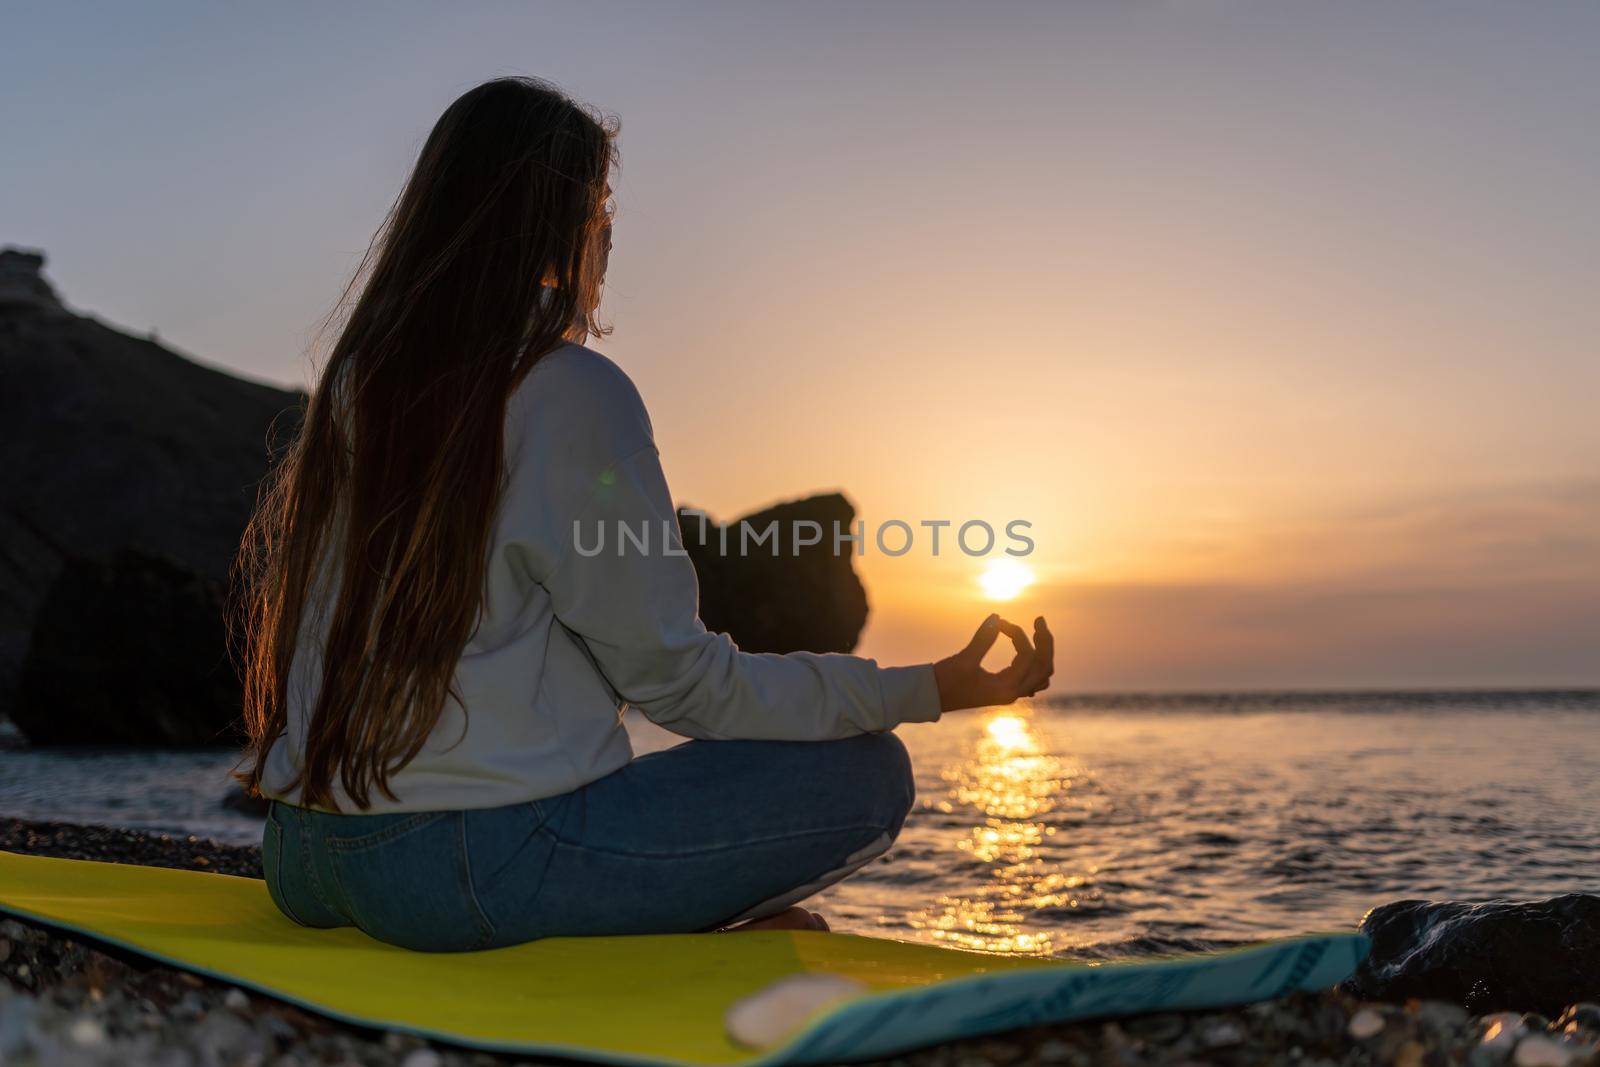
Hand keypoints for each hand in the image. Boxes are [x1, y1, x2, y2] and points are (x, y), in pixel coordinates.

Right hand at [932, 614, 1053, 712]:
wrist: (930, 697)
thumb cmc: (944, 681)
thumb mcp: (964, 659)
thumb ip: (983, 638)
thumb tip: (997, 616)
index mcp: (1006, 688)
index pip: (1027, 657)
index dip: (1018, 634)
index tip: (1001, 622)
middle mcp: (1012, 693)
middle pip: (1044, 668)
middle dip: (1046, 642)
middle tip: (1039, 620)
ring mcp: (1009, 693)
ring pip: (1041, 675)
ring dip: (1043, 653)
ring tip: (1038, 633)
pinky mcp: (1004, 690)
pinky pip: (1031, 679)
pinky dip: (1034, 663)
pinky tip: (1025, 649)